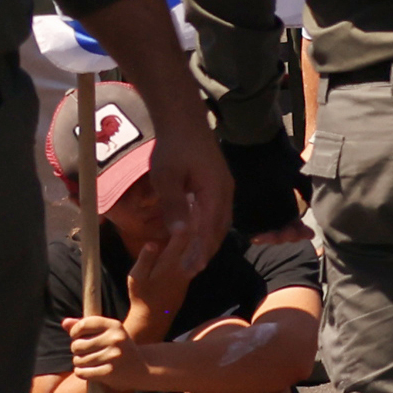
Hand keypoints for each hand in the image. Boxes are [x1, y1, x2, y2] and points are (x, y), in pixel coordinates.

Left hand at [63, 314, 150, 391]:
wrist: (142, 368)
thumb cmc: (119, 348)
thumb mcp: (107, 333)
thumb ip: (85, 327)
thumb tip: (64, 323)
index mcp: (114, 325)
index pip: (83, 324)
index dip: (75, 332)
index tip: (78, 337)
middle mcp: (115, 339)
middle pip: (77, 345)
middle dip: (77, 351)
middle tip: (87, 352)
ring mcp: (113, 356)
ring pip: (78, 360)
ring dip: (80, 363)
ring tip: (91, 362)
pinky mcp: (109, 372)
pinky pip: (82, 372)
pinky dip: (82, 373)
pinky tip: (91, 371)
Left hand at [128, 91, 233, 307]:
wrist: (184, 121)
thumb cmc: (174, 147)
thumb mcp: (166, 177)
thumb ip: (173, 205)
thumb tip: (179, 234)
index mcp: (215, 191)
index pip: (209, 229)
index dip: (200, 252)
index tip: (191, 270)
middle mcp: (225, 192)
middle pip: (219, 229)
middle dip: (206, 251)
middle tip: (190, 271)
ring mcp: (224, 188)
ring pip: (220, 222)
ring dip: (208, 241)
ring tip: (194, 259)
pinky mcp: (218, 184)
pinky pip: (216, 212)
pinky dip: (208, 228)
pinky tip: (196, 235)